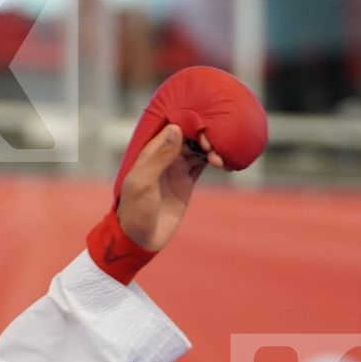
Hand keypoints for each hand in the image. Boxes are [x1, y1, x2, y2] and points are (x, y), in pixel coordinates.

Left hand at [116, 126, 219, 251]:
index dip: (190, 124)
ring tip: (219, 159)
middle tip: (213, 147)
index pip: (174, 127)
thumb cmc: (136, 209)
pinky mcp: (187, 181)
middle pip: (189, 135)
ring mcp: (177, 168)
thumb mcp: (144, 182)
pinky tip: (225, 163)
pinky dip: (215, 161)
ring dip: (211, 149)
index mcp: (151, 151)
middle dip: (204, 136)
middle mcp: (165, 155)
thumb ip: (159, 156)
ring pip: (199, 149)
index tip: (204, 129)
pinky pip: (203, 164)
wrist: (141, 238)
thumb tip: (176, 129)